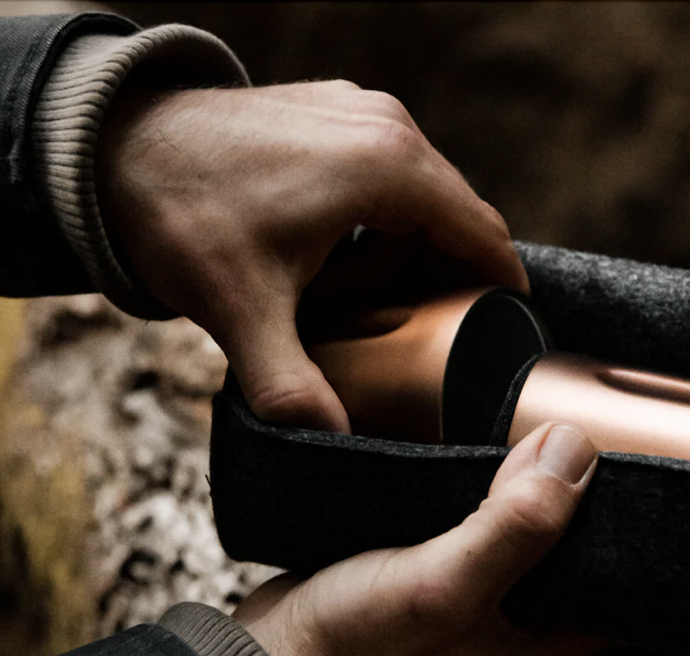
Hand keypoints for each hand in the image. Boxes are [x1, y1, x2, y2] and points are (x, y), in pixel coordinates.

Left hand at [97, 81, 527, 430]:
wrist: (111, 146)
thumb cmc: (180, 212)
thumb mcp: (242, 309)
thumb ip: (290, 385)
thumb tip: (331, 443)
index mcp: (388, 168)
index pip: (484, 234)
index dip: (505, 288)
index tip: (514, 332)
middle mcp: (387, 128)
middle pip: (457, 219)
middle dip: (451, 280)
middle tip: (428, 338)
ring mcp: (361, 113)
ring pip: (423, 199)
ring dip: (410, 254)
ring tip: (369, 304)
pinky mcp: (336, 116)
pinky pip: (389, 178)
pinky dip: (382, 223)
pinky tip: (342, 262)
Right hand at [233, 423, 600, 655]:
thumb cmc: (354, 650)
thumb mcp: (446, 584)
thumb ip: (517, 526)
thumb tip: (575, 451)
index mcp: (539, 653)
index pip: (612, 584)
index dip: (625, 528)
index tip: (627, 467)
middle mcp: (512, 636)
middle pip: (566, 556)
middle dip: (573, 502)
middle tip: (579, 436)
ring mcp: (468, 611)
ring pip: (516, 542)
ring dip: (523, 497)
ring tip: (535, 435)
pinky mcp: (426, 586)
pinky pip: (470, 536)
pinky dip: (476, 502)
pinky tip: (476, 462)